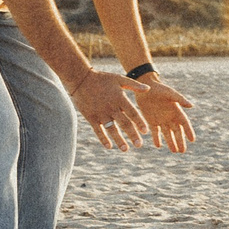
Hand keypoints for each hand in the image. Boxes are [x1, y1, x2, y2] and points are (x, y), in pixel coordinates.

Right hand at [71, 72, 196, 151]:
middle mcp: (111, 107)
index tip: (146, 132)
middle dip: (132, 135)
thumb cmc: (102, 78)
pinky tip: (109, 146)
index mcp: (120, 98)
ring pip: (112, 129)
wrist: (80, 79)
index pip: (133, 113)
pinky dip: (103, 139)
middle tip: (139, 145)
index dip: (140, 122)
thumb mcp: (119, 79)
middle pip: (124, 123)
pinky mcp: (91, 117)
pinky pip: (98, 130)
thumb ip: (134, 85)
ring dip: (119, 140)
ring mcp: (100, 113)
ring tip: (126, 149)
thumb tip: (148, 89)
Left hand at [129, 75, 197, 150]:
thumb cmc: (159, 88)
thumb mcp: (170, 93)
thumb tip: (191, 106)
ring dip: (171, 142)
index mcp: (177, 110)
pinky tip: (158, 145)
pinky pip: (155, 132)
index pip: (185, 123)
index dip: (189, 131)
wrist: (145, 86)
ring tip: (174, 151)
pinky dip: (157, 138)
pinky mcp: (151, 121)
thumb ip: (180, 100)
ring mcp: (161, 120)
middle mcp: (170, 117)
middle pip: (177, 132)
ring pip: (167, 134)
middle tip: (182, 151)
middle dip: (180, 141)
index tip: (192, 140)